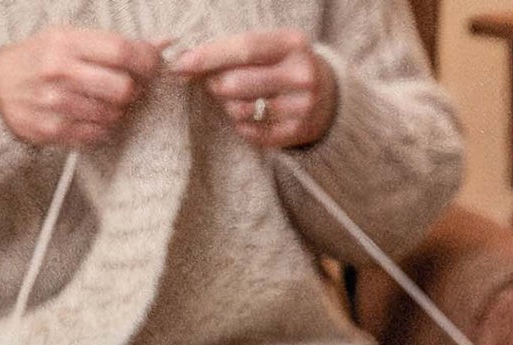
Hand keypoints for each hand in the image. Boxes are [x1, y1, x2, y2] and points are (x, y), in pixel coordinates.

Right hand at [0, 27, 162, 147]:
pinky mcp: (57, 130)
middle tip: (126, 88)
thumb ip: (115, 44)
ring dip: (118, 111)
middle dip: (133, 90)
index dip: (147, 61)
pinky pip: (101, 134)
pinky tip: (89, 116)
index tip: (152, 66)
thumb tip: (165, 43)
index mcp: (65, 41)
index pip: (122, 50)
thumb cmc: (41, 61)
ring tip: (102, 101)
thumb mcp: (69, 40)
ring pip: (115, 115)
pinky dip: (103, 128)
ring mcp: (58, 103)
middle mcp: (60, 70)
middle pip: (124, 88)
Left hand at [173, 30, 338, 149]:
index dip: (209, 56)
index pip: (243, 48)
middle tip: (213, 84)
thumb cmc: (287, 65)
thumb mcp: (272, 46)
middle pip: (239, 83)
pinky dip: (242, 126)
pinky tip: (246, 118)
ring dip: (228, 106)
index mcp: (293, 44)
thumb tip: (190, 61)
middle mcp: (302, 76)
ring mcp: (303, 107)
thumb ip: (237, 49)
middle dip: (215, 84)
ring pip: (244, 110)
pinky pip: (254, 133)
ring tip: (234, 100)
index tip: (181, 63)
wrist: (331, 97)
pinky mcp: (299, 133)